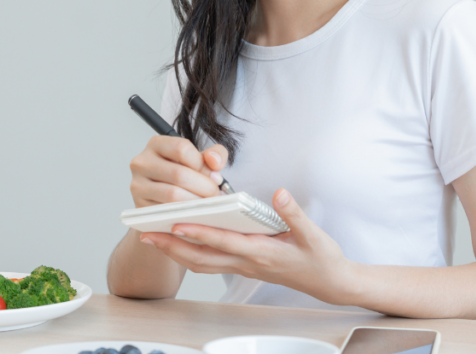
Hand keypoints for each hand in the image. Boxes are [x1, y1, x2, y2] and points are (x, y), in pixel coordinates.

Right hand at [129, 137, 227, 207]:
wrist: (163, 200)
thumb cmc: (182, 176)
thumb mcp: (199, 161)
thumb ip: (214, 155)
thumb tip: (214, 161)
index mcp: (156, 145)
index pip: (181, 148)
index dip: (202, 164)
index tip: (213, 176)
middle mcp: (142, 163)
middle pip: (178, 174)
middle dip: (204, 187)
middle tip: (215, 195)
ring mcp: (138, 185)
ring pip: (173, 195)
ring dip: (196, 202)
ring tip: (207, 204)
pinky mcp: (139, 207)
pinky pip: (166, 212)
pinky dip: (184, 214)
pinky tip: (193, 213)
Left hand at [139, 188, 360, 305]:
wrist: (330, 282)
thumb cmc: (320, 257)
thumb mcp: (313, 233)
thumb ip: (293, 213)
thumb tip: (279, 194)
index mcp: (261, 252)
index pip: (223, 242)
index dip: (199, 233)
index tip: (177, 224)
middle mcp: (246, 262)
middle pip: (201, 257)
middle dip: (171, 246)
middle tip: (146, 233)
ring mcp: (242, 267)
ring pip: (201, 263)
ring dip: (174, 251)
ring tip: (151, 238)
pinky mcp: (242, 266)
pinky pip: (208, 263)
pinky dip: (188, 255)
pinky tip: (176, 244)